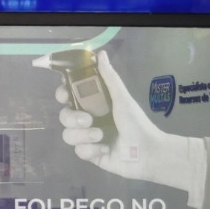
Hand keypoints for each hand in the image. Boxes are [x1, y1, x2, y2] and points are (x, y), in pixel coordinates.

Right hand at [54, 50, 195, 191]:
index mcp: (94, 105)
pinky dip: (92, 150)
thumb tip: (100, 53)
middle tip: (88, 120)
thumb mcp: (122, 99)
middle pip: (64, 116)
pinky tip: (106, 149)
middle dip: (72, 118)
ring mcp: (87, 138)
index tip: (65, 95)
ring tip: (101, 137)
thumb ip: (110, 78)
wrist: (147, 152)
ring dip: (83, 136)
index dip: (62, 95)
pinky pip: (79, 151)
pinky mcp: (90, 155)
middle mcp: (88, 120)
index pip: (69, 97)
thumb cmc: (136, 123)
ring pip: (68, 135)